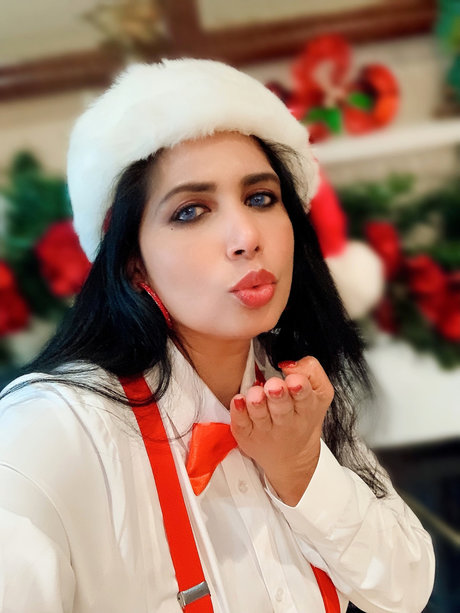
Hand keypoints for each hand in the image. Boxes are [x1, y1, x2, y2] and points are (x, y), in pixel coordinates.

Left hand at [230, 356, 333, 505]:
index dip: (300, 387)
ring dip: (256, 403)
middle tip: (273, 386)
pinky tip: (238, 401)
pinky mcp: (247, 436)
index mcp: (307, 409)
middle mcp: (286, 422)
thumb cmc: (303, 418)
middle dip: (277, 395)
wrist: (292, 457)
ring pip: (260, 415)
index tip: (294, 381)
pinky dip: (238, 413)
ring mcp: (265, 430)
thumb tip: (289, 364)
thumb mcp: (320, 393)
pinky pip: (241, 424)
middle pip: (281, 408)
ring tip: (255, 395)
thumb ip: (311, 371)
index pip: (305, 398)